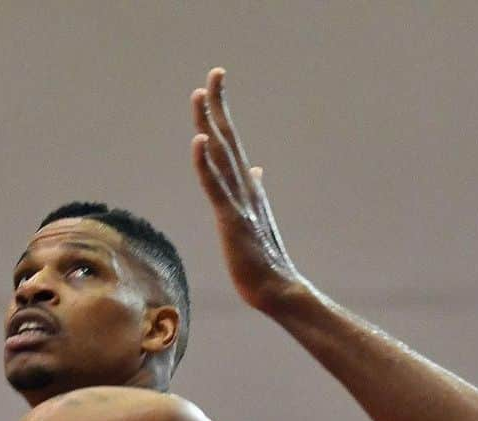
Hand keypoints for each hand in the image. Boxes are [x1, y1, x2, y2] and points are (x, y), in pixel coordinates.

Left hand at [191, 68, 305, 312]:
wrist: (278, 290)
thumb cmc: (264, 262)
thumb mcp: (255, 220)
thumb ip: (254, 191)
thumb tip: (255, 170)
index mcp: (248, 189)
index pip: (232, 145)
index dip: (222, 116)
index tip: (215, 88)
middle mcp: (246, 189)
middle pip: (228, 139)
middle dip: (219, 106)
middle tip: (214, 74)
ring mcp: (239, 203)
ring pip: (221, 156)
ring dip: (209, 124)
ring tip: (200, 95)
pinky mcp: (231, 220)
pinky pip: (215, 186)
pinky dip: (205, 163)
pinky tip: (198, 140)